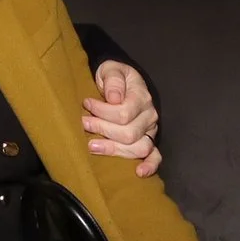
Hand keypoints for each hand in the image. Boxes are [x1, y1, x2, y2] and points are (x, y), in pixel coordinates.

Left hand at [84, 61, 161, 177]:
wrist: (121, 81)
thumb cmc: (113, 76)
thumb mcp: (111, 68)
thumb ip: (113, 80)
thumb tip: (114, 98)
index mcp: (141, 97)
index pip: (123, 113)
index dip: (102, 112)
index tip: (86, 104)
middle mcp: (149, 116)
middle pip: (128, 134)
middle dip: (102, 130)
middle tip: (84, 124)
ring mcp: (150, 131)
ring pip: (138, 148)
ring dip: (113, 149)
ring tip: (92, 146)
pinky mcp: (148, 141)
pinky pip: (155, 156)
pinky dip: (149, 166)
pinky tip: (138, 172)